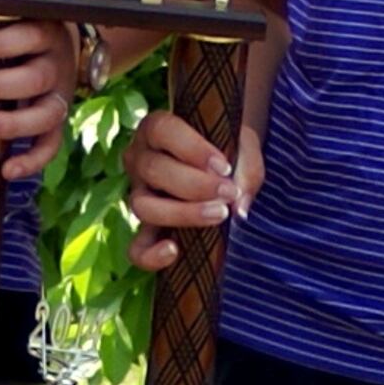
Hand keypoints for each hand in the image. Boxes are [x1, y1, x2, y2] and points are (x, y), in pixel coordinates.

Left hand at [0, 15, 74, 177]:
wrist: (60, 49)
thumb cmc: (16, 36)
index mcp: (44, 33)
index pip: (26, 36)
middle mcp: (57, 66)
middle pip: (34, 78)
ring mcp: (61, 97)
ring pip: (46, 115)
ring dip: (13, 124)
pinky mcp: (58, 125)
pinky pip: (51, 146)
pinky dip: (32, 161)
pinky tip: (6, 170)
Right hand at [119, 107, 256, 271]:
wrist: (221, 167)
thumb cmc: (227, 148)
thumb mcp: (241, 145)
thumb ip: (246, 167)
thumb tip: (239, 206)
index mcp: (156, 129)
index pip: (163, 131)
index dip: (191, 149)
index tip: (223, 166)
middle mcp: (139, 159)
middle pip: (153, 170)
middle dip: (194, 184)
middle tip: (228, 192)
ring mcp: (139, 195)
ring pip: (143, 206)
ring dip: (182, 213)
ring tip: (218, 214)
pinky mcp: (145, 229)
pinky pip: (137, 248)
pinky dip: (150, 255)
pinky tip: (174, 250)